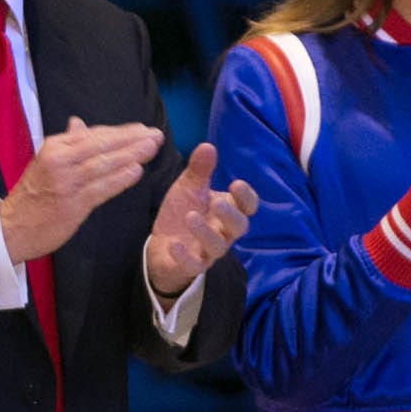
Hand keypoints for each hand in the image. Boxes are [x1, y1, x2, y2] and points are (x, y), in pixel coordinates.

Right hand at [0, 117, 164, 263]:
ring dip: (132, 155)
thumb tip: (78, 122)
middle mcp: (60, 160)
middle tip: (156, 135)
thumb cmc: (34, 193)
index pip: (94, 134)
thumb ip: (67, 143)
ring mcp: (66, 183)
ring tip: (152, 148)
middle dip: (132, 139)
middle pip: (102, 145)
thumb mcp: (45, 161)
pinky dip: (120, 179)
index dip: (121, 131)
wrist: (12, 226)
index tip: (143, 129)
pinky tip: (137, 171)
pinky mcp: (72, 205)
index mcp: (54, 146)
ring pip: (104, 164)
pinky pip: (101, 189)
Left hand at [147, 142, 258, 295]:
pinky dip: (185, 256)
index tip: (236, 184)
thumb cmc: (183, 211)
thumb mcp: (188, 187)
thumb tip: (208, 145)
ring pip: (218, 246)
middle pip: (239, 227)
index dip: (246, 197)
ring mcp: (209, 251)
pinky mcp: (192, 265)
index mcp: (228, 210)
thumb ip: (199, 170)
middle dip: (230, 215)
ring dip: (206, 232)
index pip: (248, 206)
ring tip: (190, 216)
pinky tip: (174, 244)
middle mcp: (224, 232)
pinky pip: (194, 265)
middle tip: (217, 203)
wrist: (162, 244)